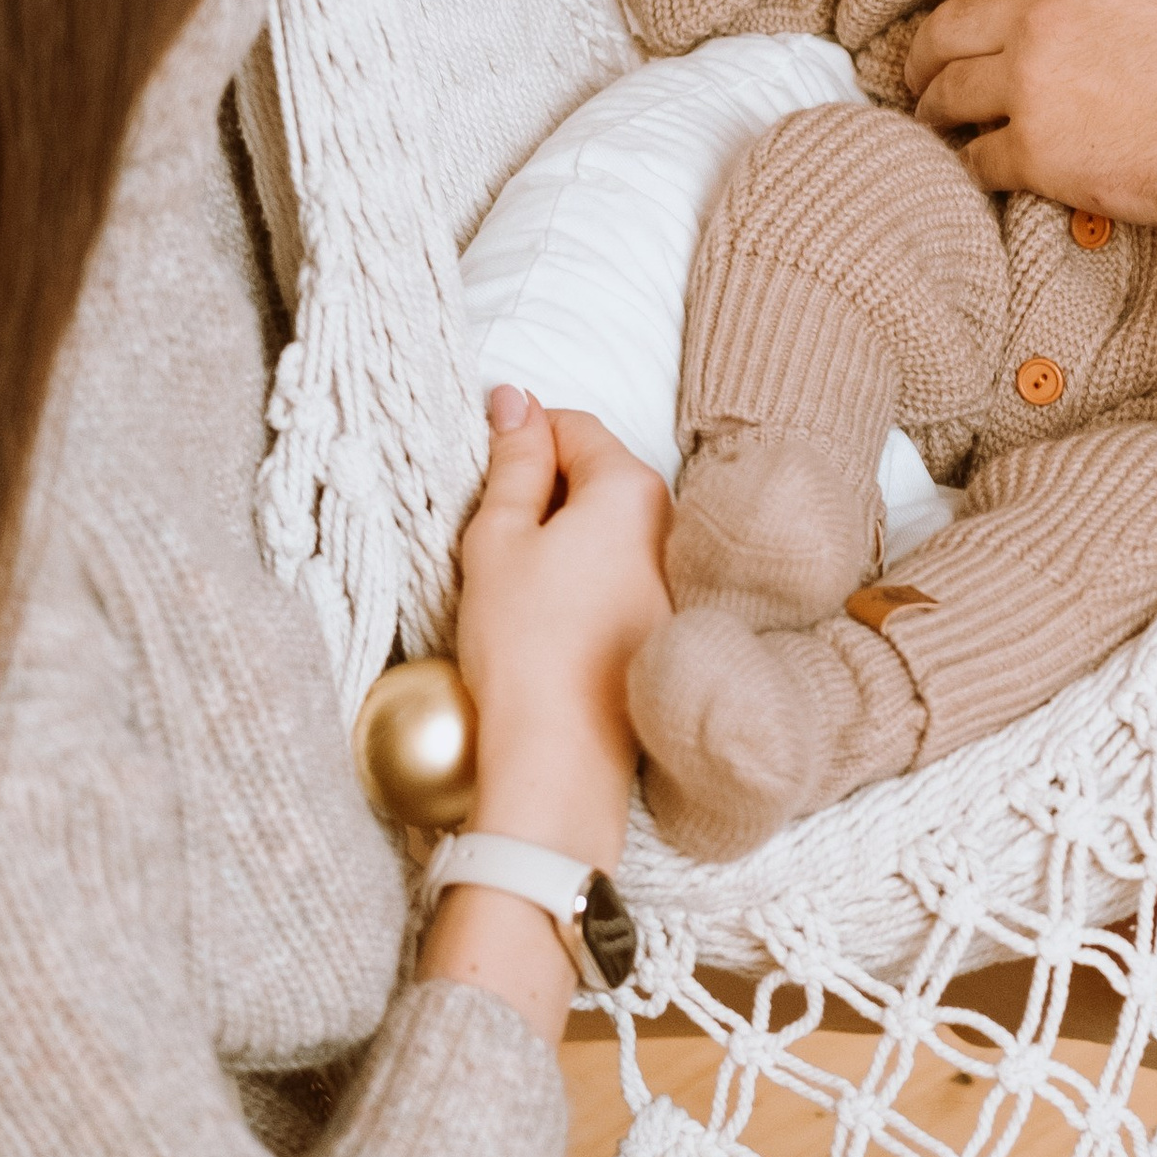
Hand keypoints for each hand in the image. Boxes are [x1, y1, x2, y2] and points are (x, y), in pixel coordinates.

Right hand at [455, 390, 670, 866]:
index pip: (573, 425)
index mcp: (632, 489)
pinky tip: (547, 619)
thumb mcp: (499, 537)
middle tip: (492, 533)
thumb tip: (513, 401)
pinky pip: (620, 572)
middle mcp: (669, 525)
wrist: (561, 755)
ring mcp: (674, 577)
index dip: (520, 436)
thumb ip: (513, 461)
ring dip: (562, 535)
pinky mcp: (664, 622)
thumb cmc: (524, 645)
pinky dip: (583, 577)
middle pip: (597, 474)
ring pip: (607, 527)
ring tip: (516, 583)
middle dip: (543, 489)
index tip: (483, 465)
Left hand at [904, 0, 1156, 239]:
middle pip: (948, 25)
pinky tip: (972, 163)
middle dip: (928, 42)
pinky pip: (973, 157)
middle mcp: (1041, 24)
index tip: (958, 1)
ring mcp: (1033, 93)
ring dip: (932, 99)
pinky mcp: (1038, 159)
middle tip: (926, 61)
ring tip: (934, 112)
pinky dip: (965, 160)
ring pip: (947, 90)